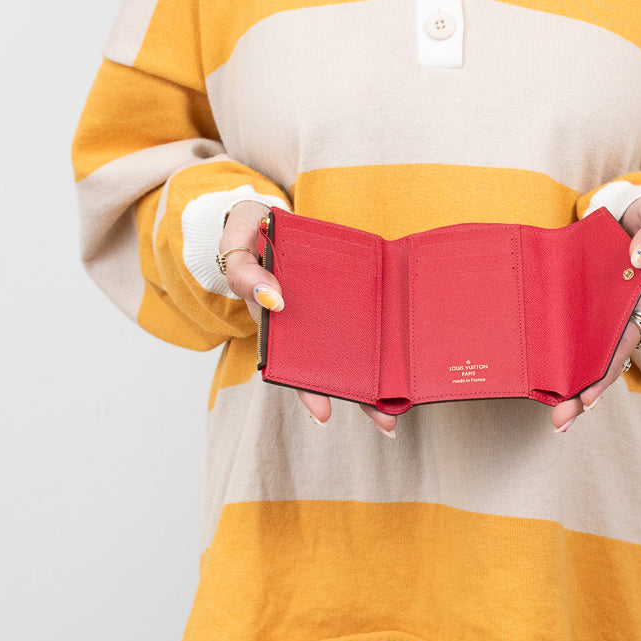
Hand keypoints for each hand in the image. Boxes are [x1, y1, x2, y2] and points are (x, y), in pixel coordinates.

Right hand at [219, 201, 398, 437]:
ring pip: (351, 352)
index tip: (325, 414)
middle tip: (385, 424)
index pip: (292, 365)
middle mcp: (302, 324)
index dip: (309, 391)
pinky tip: (403, 369)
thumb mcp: (237, 243)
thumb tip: (273, 299)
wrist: (267, 216)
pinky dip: (384, 345)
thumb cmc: (250, 231)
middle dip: (357, 398)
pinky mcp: (347, 294)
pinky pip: (365, 323)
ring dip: (374, 383)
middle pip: (329, 369)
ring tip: (398, 412)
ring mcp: (325, 313)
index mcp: (276, 320)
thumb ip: (244, 270)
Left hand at [549, 195, 640, 432]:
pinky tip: (539, 380)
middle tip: (560, 421)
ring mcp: (600, 315)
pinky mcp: (582, 308)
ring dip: (570, 386)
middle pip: (602, 362)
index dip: (605, 373)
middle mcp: (622, 316)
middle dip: (583, 394)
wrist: (634, 213)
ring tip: (554, 417)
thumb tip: (639, 255)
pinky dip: (558, 358)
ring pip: (585, 356)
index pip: (622, 344)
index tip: (587, 399)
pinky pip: (570, 337)